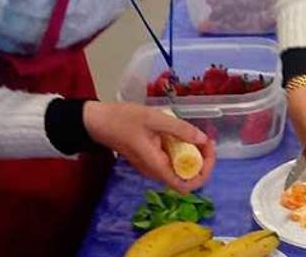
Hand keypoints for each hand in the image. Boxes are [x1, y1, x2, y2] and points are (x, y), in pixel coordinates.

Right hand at [83, 101, 215, 192]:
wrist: (96, 121)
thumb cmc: (122, 119)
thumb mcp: (154, 118)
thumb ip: (179, 129)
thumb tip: (203, 139)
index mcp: (156, 166)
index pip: (186, 186)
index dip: (204, 172)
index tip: (208, 151)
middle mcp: (155, 171)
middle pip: (186, 177)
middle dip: (202, 160)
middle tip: (207, 139)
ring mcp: (152, 165)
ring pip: (180, 168)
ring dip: (194, 154)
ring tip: (199, 135)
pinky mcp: (150, 157)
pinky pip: (171, 159)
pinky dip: (183, 149)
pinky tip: (184, 134)